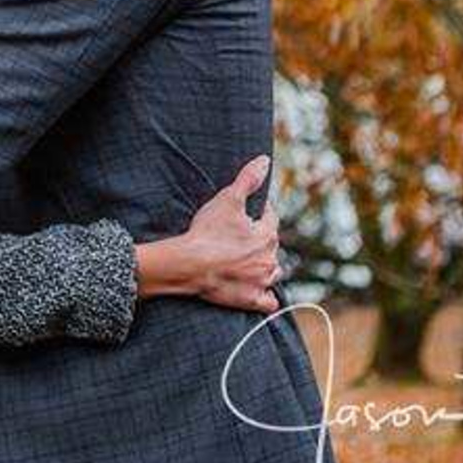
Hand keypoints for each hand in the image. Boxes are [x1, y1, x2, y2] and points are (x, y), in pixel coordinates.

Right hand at [170, 154, 281, 312]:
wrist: (189, 265)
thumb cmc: (207, 231)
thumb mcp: (228, 199)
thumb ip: (248, 179)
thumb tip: (265, 161)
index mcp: (267, 235)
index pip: (271, 219)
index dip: (260, 213)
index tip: (248, 213)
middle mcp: (269, 260)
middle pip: (272, 246)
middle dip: (261, 240)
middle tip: (241, 236)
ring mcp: (260, 282)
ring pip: (273, 273)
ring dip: (266, 266)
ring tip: (250, 261)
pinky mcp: (250, 300)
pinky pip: (268, 301)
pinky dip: (265, 296)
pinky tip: (257, 290)